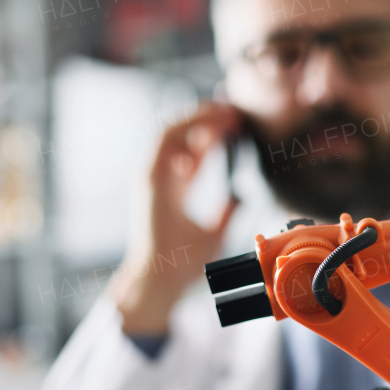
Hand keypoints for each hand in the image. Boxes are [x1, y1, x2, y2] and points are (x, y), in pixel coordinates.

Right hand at [110, 101, 242, 335]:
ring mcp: (153, 177)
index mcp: (177, 188)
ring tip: (224, 111)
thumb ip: (227, 212)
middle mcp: (163, 178)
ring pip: (171, 130)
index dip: (216, 130)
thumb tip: (242, 196)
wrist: (163, 280)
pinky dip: (184, 128)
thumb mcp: (216, 233)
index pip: (196, 148)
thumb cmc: (185, 263)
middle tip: (235, 109)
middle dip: (208, 116)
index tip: (239, 122)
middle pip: (183, 133)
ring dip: (197, 116)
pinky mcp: (147, 179)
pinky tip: (209, 126)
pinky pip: (162, 141)